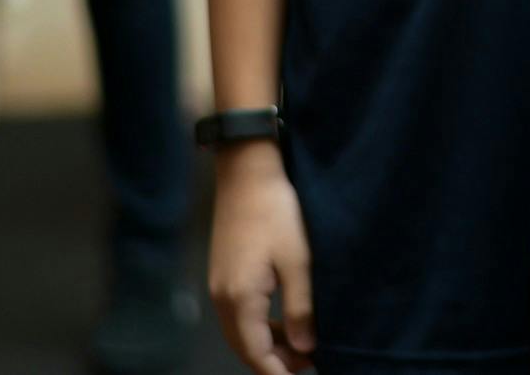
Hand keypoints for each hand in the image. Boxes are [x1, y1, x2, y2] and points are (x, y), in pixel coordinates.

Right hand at [208, 144, 315, 374]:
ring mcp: (220, 286)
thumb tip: (304, 349)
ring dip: (269, 345)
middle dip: (274, 363)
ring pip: (242, 332)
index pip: (256, 353)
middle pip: (245, 347)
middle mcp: (223, 298)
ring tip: (302, 351)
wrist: (247, 173)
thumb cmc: (277, 213)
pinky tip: (285, 324)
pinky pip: (240, 314)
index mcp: (240, 299)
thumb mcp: (299, 261)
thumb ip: (301, 308)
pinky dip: (261, 326)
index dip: (278, 372)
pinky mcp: (224, 274)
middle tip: (309, 367)